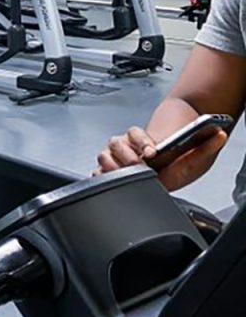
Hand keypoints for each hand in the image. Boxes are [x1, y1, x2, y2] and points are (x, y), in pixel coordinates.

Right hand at [96, 125, 228, 190]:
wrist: (161, 172)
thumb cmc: (172, 164)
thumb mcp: (190, 158)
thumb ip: (205, 146)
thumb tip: (219, 134)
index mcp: (141, 140)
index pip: (135, 133)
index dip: (142, 141)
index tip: (152, 151)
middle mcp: (124, 147)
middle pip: (115, 143)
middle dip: (126, 155)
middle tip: (139, 165)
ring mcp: (114, 159)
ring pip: (104, 156)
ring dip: (113, 166)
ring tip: (126, 175)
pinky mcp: (106, 173)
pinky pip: (96, 173)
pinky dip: (101, 177)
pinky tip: (112, 183)